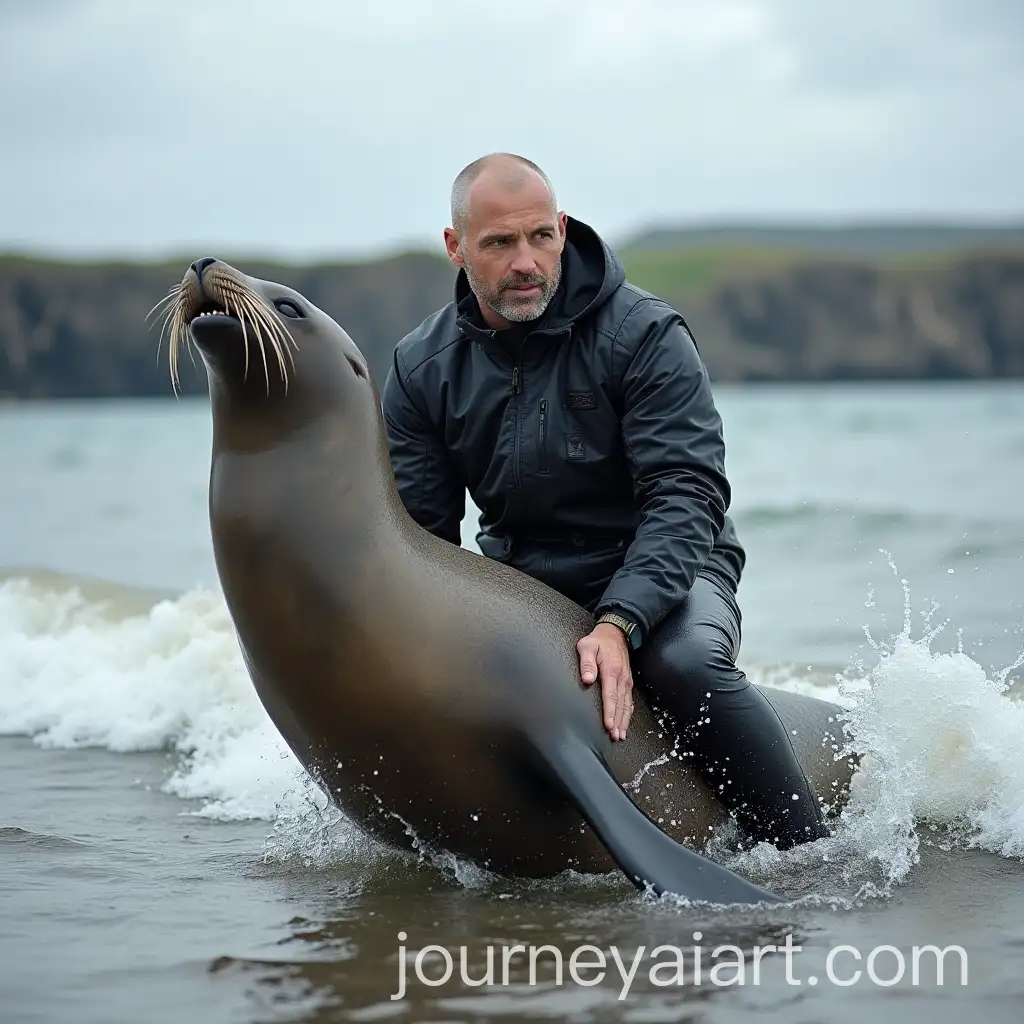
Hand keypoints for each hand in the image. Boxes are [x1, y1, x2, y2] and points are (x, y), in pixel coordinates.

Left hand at [577, 622, 633, 740]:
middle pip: (620, 704)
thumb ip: (587, 662)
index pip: (610, 695)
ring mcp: (626, 680)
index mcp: (611, 671)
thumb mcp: (587, 646)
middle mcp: (621, 678)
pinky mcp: (627, 681)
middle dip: (618, 722)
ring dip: (624, 721)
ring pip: (626, 704)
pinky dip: (628, 713)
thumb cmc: (598, 641)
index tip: (609, 725)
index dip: (610, 712)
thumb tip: (587, 679)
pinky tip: (626, 723)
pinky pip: (629, 700)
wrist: (615, 633)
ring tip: (620, 735)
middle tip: (615, 736)